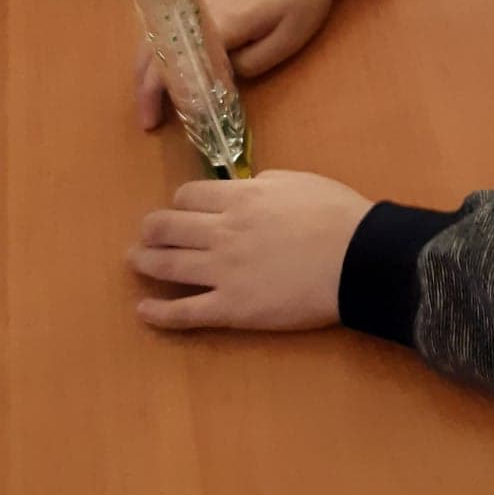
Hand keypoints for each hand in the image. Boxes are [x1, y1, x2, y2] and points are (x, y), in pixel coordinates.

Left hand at [129, 170, 373, 330]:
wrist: (358, 259)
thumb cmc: (336, 214)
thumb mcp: (300, 181)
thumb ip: (265, 183)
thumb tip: (247, 187)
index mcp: (241, 198)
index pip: (189, 195)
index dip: (180, 202)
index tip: (181, 209)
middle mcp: (223, 231)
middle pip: (168, 226)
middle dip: (151, 229)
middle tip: (146, 235)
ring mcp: (223, 271)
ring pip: (167, 264)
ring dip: (145, 261)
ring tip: (135, 261)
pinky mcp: (231, 308)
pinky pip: (184, 311)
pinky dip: (158, 312)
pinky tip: (143, 310)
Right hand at [136, 0, 356, 130]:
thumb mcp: (289, 40)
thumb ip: (253, 63)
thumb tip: (222, 77)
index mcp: (221, 22)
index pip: (180, 60)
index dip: (168, 92)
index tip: (161, 120)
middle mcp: (201, 12)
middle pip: (158, 48)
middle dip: (146, 88)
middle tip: (147, 122)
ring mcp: (201, 5)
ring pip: (158, 38)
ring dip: (147, 71)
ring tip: (150, 104)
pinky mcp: (206, 3)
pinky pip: (171, 31)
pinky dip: (159, 55)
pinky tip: (163, 74)